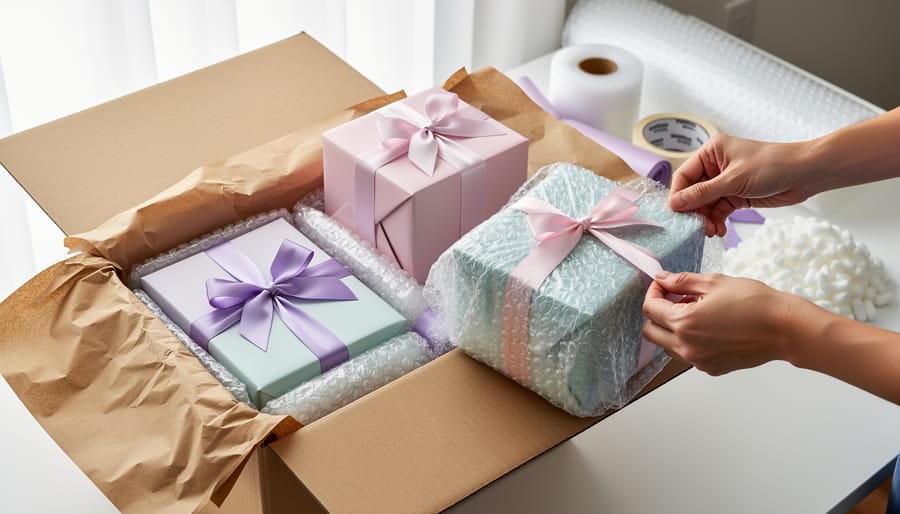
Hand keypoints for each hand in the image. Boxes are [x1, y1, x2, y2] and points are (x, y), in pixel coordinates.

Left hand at [642, 271, 803, 374]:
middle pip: (651, 332)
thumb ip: (682, 281)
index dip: (653, 293)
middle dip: (656, 313)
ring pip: (667, 346)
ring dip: (671, 328)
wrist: (785, 329)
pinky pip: (687, 355)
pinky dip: (688, 341)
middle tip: (674, 298)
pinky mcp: (711, 368)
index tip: (663, 286)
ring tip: (695, 311)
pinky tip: (708, 326)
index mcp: (684, 323)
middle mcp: (687, 346)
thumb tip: (662, 279)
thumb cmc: (755, 304)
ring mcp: (698, 361)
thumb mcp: (715, 283)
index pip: (650, 309)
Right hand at [669, 134, 814, 236]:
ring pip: (705, 204)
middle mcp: (715, 166)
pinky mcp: (736, 195)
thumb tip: (675, 203)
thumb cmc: (772, 165)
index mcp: (711, 152)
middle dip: (694, 211)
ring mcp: (726, 181)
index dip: (678, 195)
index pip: (684, 175)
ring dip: (706, 219)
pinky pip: (718, 210)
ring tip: (710, 231)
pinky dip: (717, 220)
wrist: (805, 174)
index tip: (676, 214)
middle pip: (693, 192)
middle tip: (696, 227)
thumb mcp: (733, 180)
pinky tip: (719, 230)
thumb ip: (702, 193)